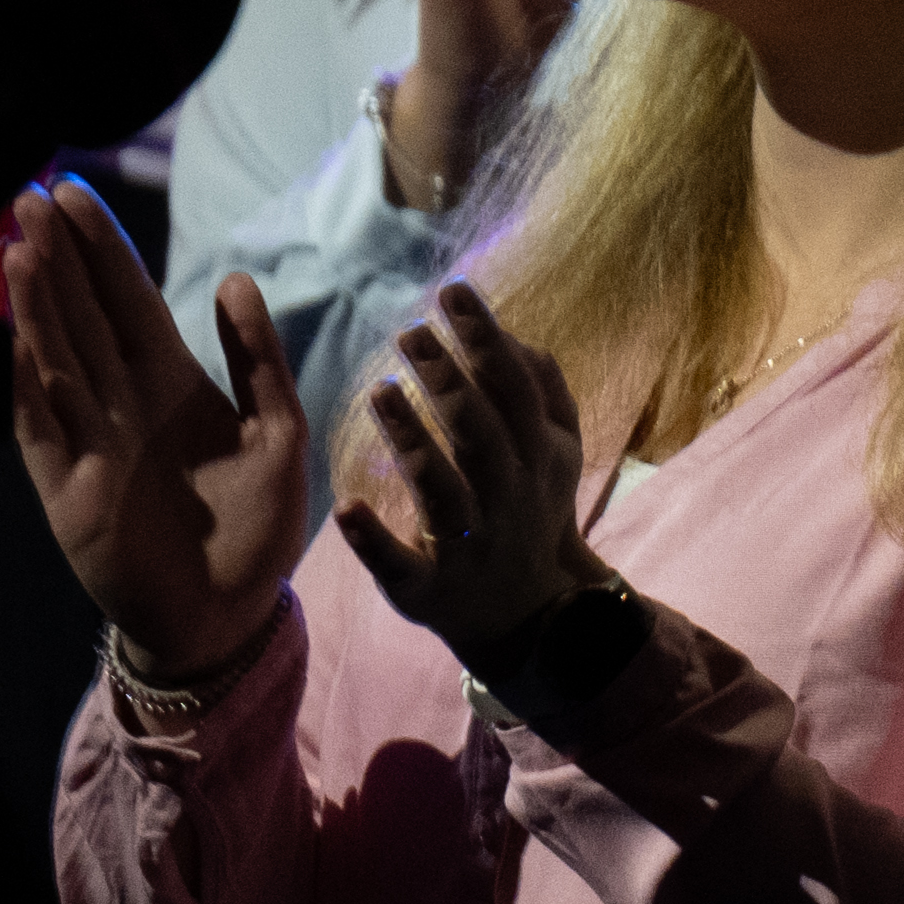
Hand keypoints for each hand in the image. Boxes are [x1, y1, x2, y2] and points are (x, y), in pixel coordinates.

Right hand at [0, 180, 304, 684]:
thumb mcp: (279, 431)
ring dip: (39, 307)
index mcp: (174, 383)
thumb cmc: (258, 525)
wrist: (233, 612)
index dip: (102, 249)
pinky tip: (22, 340)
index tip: (72, 192)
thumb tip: (235, 279)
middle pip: (83, 316)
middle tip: (31, 195)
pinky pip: (45, 430)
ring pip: (57, 360)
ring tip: (22, 248)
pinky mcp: (70, 491)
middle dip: (59, 259)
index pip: (128, 300)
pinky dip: (33, 386)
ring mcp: (92, 443)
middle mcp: (124, 404)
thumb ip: (257, 359)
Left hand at [337, 285, 603, 660]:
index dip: (487, 339)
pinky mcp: (428, 589)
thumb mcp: (555, 453)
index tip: (452, 291)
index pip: (516, 388)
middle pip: (481, 433)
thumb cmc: (532, 512)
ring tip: (379, 391)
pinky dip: (375, 540)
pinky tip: (348, 509)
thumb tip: (513, 333)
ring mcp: (472, 544)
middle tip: (410, 331)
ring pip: (443, 491)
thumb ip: (543, 392)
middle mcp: (510, 496)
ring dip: (414, 443)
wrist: (531, 612)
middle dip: (450, 380)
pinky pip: (401, 565)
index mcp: (541, 457)